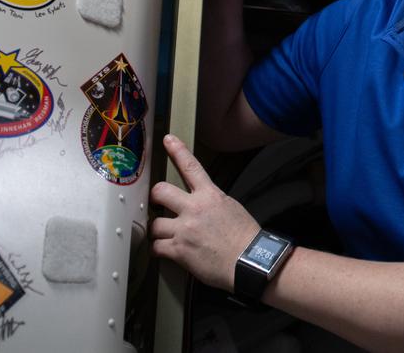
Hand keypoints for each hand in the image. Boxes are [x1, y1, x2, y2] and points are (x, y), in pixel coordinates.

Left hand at [150, 134, 259, 290]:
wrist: (249, 262)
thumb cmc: (245, 238)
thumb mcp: (231, 208)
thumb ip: (211, 201)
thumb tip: (199, 202)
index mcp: (210, 195)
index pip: (191, 166)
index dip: (177, 150)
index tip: (168, 140)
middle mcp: (194, 209)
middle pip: (160, 192)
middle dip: (155, 197)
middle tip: (157, 203)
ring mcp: (184, 230)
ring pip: (154, 223)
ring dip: (159, 230)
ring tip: (166, 235)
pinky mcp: (179, 250)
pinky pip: (156, 247)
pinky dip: (159, 249)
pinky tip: (167, 251)